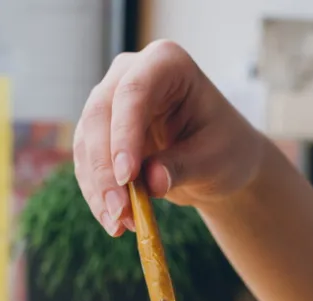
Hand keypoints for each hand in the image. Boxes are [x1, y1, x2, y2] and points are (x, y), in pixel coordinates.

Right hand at [73, 39, 263, 235]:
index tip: (127, 177)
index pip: (133, 92)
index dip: (124, 134)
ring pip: (86, 141)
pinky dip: (97, 194)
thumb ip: (182, 167)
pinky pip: (87, 162)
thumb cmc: (226, 149)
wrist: (220, 160)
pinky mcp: (100, 131)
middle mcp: (131, 73)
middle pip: (101, 115)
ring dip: (98, 187)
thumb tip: (151, 183)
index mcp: (167, 63)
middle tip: (120, 211)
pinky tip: (114, 222)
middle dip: (106, 169)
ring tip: (119, 225)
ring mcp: (111, 100)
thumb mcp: (214, 159)